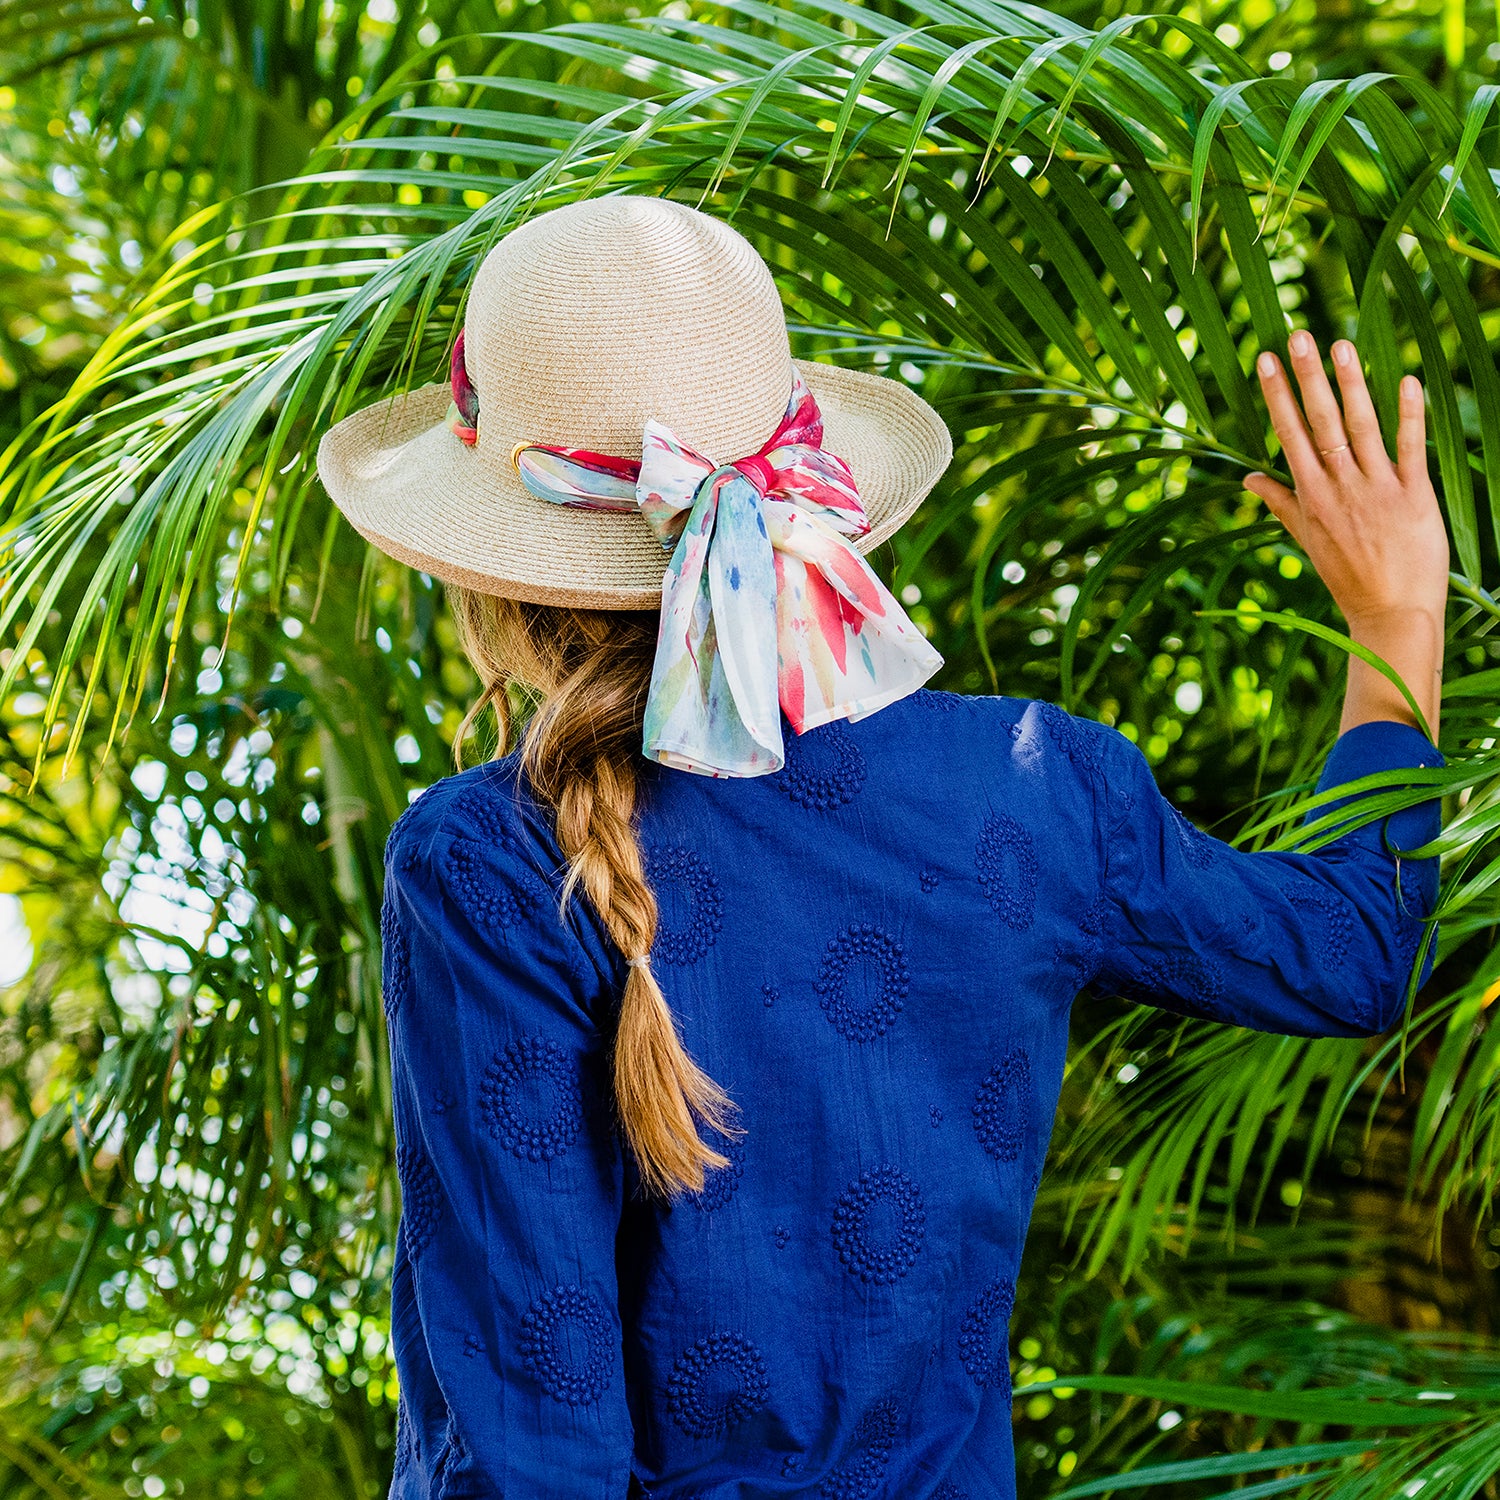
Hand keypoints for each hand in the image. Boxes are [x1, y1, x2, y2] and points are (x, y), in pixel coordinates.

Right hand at [1244, 330, 1447, 737]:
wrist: (1391, 613)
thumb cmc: (1349, 578)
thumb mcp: (1307, 541)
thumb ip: (1281, 503)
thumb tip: (1248, 479)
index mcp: (1311, 496)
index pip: (1290, 434)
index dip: (1278, 395)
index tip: (1266, 360)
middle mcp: (1340, 487)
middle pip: (1319, 422)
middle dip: (1306, 377)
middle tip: (1296, 335)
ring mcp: (1377, 489)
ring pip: (1360, 426)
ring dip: (1351, 384)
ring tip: (1340, 345)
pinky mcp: (1414, 495)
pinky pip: (1410, 448)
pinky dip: (1409, 415)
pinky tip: (1406, 381)